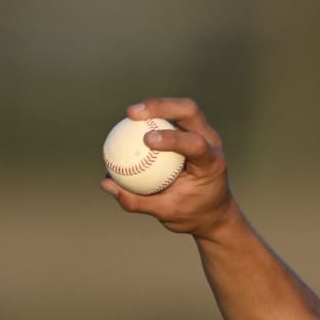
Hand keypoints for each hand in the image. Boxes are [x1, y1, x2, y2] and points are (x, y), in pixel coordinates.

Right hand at [101, 97, 240, 238]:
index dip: (172, 139)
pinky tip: (132, 121)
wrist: (213, 212)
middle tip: (133, 114)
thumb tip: (106, 184)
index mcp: (212, 164)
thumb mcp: (166, 214)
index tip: (146, 139)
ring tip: (131, 113)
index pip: (195, 145)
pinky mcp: (193, 131)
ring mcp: (204, 133)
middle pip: (190, 112)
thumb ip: (137, 200)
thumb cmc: (192, 214)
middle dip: (162, 106)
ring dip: (156, 105)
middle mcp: (211, 142)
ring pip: (183, 108)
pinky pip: (172, 118)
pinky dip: (153, 116)